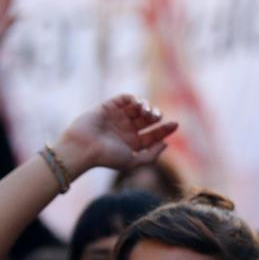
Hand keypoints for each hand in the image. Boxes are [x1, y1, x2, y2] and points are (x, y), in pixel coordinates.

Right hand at [52, 95, 177, 179]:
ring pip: (138, 108)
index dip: (165, 129)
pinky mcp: (108, 107)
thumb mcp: (133, 161)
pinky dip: (133, 99)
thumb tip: (166, 144)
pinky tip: (137, 104)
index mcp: (133, 144)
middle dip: (155, 116)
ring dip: (146, 107)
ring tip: (146, 112)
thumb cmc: (107, 157)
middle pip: (147, 120)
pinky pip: (124, 98)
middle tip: (156, 117)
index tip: (176, 124)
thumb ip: (151, 155)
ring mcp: (117, 118)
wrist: (83, 147)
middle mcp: (126, 130)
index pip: (153, 134)